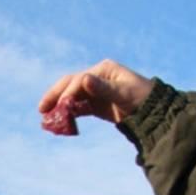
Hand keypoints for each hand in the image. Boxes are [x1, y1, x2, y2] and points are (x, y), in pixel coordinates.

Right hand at [38, 59, 153, 124]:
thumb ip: (103, 88)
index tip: (61, 107)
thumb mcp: (123, 93)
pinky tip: (60, 123)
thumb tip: (84, 79)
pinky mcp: (96, 105)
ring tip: (46, 119)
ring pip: (72, 97)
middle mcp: (96, 78)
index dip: (68, 92)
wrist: (154, 112)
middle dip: (55, 96)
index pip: (79, 80)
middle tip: (41, 109)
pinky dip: (69, 115)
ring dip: (59, 107)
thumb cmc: (142, 98)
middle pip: (70, 85)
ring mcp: (95, 92)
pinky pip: (78, 108)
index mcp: (103, 70)